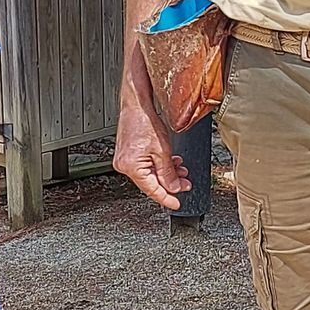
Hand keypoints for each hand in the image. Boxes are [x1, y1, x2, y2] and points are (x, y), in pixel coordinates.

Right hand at [113, 95, 191, 211]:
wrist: (136, 105)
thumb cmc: (145, 122)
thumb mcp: (163, 151)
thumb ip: (169, 173)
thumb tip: (174, 188)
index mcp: (131, 167)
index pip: (152, 190)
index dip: (167, 198)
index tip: (177, 204)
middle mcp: (124, 166)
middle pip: (151, 183)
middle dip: (170, 183)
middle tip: (185, 183)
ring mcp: (124, 161)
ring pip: (150, 175)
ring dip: (166, 173)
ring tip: (181, 170)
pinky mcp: (127, 155)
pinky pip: (145, 167)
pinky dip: (158, 166)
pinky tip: (170, 163)